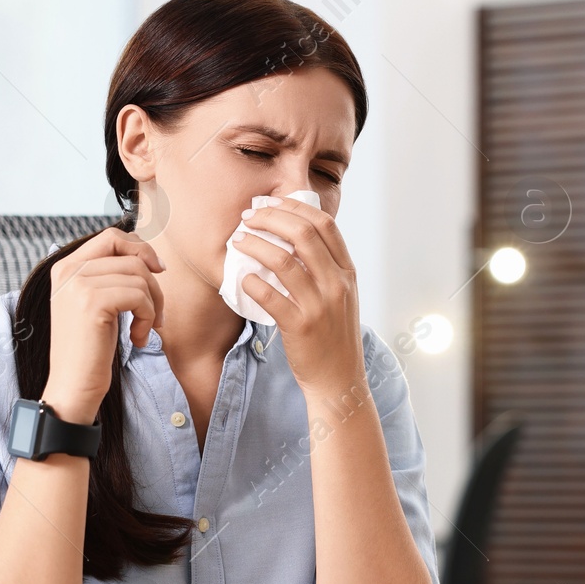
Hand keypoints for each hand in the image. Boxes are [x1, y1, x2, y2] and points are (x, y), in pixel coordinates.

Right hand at [41, 228, 165, 422]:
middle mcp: (68, 270)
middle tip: (154, 313)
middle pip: (130, 256)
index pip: (112, 237)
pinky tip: (137, 339)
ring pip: (139, 276)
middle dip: (153, 284)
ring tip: (143, 330)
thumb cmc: (90, 349)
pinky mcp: (91, 302)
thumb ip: (110, 276)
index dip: (140, 250)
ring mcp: (78, 284)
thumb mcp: (96, 304)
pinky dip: (147, 318)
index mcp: (65, 266)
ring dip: (152, 306)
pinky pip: (139, 296)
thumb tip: (148, 257)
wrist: (72, 386)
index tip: (156, 272)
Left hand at [232, 197, 364, 397]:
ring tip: (237, 242)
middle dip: (270, 218)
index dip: (294, 208)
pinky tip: (241, 278)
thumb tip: (292, 238)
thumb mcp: (340, 296)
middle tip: (248, 218)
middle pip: (302, 234)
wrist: (338, 379)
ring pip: (283, 261)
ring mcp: (319, 306)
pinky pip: (269, 296)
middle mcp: (337, 284)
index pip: (324, 225)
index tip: (271, 204)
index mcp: (347, 272)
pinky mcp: (300, 327)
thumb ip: (325, 268)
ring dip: (254, 245)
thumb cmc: (333, 335)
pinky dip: (251, 282)